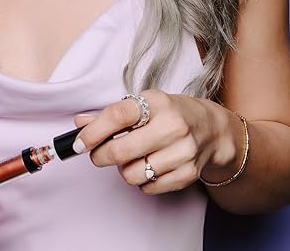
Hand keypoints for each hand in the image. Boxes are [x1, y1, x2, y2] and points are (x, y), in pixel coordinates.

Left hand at [73, 91, 239, 193]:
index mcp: (157, 102)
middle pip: (121, 150)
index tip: (78, 143)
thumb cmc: (170, 114)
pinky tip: (149, 165)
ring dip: (124, 169)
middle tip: (97, 155)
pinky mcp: (188, 174)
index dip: (93, 131)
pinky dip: (142, 181)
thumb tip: (80, 124)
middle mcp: (172, 125)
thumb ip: (110, 115)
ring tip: (132, 157)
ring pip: (132, 174)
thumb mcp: (144, 105)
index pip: (118, 115)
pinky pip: (148, 188)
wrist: (211, 129)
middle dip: (101, 156)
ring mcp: (182, 151)